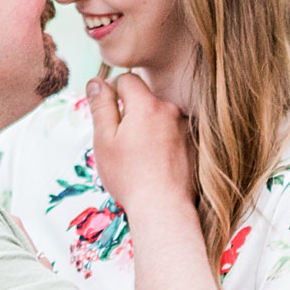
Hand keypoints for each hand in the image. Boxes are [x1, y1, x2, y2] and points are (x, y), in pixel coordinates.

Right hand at [87, 71, 192, 218]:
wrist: (163, 209)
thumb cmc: (129, 177)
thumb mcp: (105, 140)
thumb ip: (101, 106)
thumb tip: (96, 82)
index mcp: (147, 105)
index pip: (127, 80)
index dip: (112, 92)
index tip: (106, 114)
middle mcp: (171, 111)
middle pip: (144, 100)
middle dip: (130, 114)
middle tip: (119, 143)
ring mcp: (185, 128)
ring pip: (158, 119)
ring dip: (146, 129)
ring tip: (138, 158)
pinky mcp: (193, 146)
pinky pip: (172, 135)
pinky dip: (162, 143)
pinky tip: (155, 165)